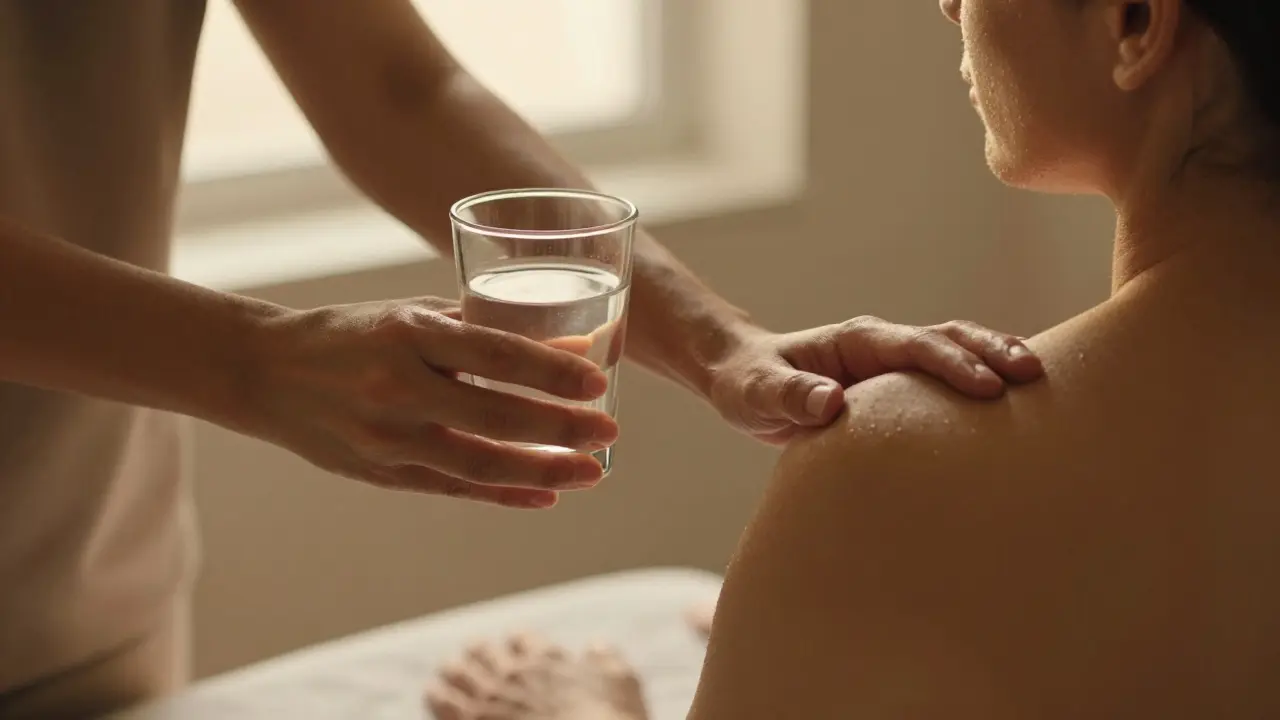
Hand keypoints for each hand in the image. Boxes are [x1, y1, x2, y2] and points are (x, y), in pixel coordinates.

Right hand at [240, 297, 618, 508]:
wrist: (265, 373)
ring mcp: (386, 438)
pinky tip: (544, 495)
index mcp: (406, 333)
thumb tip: (571, 341)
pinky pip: (454, 489)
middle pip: (495, 417)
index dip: (551, 369)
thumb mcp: (412, 315)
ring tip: (593, 472)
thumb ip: (483, 331)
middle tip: (610, 430)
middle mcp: (396, 388)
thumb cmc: (354, 333)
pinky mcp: (381, 473)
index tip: (597, 379)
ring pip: (479, 464)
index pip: (494, 354)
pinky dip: (504, 493)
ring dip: (543, 472)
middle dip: (561, 429)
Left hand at [707, 316, 1043, 443]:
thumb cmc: (749, 385)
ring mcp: (895, 363)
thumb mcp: (756, 394)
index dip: (951, 363)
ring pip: (957, 350)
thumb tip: (830, 402)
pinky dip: (984, 381)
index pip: (913, 346)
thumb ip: (788, 396)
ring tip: (1042, 385)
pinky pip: (949, 379)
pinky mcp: (900, 386)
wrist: (745, 379)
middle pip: (948, 337)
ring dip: (997, 360)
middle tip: (1033, 376)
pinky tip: (1017, 407)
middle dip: (991, 351)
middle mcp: (882, 344)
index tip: (987, 386)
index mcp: (855, 341)